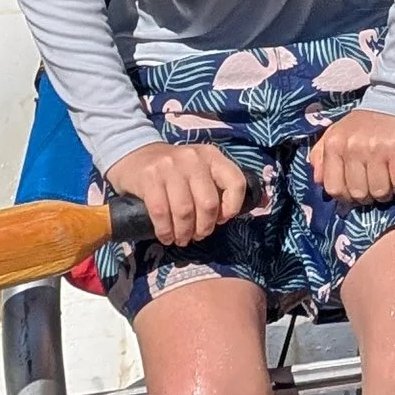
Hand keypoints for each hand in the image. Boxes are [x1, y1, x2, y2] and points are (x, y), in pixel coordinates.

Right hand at [104, 142, 249, 247]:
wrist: (134, 155)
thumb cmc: (174, 170)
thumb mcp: (201, 170)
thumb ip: (222, 185)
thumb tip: (260, 202)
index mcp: (212, 156)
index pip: (235, 182)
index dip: (232, 207)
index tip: (221, 220)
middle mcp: (193, 158)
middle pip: (209, 203)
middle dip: (204, 227)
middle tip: (197, 235)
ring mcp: (170, 166)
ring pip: (185, 211)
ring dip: (184, 233)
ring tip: (181, 239)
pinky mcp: (149, 177)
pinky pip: (161, 212)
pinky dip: (165, 231)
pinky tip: (166, 236)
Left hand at [310, 109, 394, 205]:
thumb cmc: (364, 122)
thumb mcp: (336, 133)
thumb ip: (321, 155)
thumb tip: (319, 181)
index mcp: (334, 145)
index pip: (333, 188)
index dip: (346, 197)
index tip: (355, 192)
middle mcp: (351, 147)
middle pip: (357, 193)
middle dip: (367, 197)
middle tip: (374, 188)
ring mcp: (374, 148)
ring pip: (378, 191)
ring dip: (385, 194)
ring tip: (388, 185)